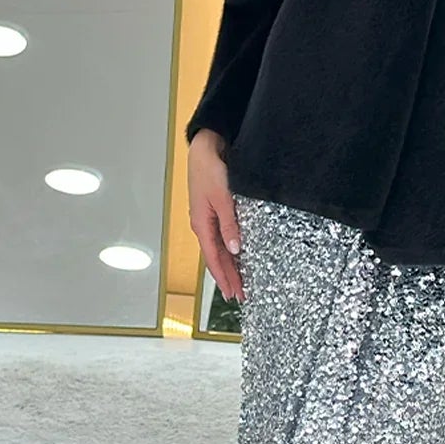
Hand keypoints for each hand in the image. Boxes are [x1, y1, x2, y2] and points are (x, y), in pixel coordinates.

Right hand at [187, 134, 243, 303]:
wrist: (205, 148)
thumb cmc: (209, 169)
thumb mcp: (222, 199)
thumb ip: (229, 224)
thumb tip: (235, 249)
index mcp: (202, 225)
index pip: (214, 259)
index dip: (224, 278)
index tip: (233, 294)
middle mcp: (204, 225)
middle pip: (218, 257)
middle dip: (229, 277)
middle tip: (241, 295)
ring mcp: (210, 218)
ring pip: (222, 249)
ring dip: (231, 265)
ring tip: (242, 282)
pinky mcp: (217, 210)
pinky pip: (224, 236)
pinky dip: (232, 249)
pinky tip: (240, 256)